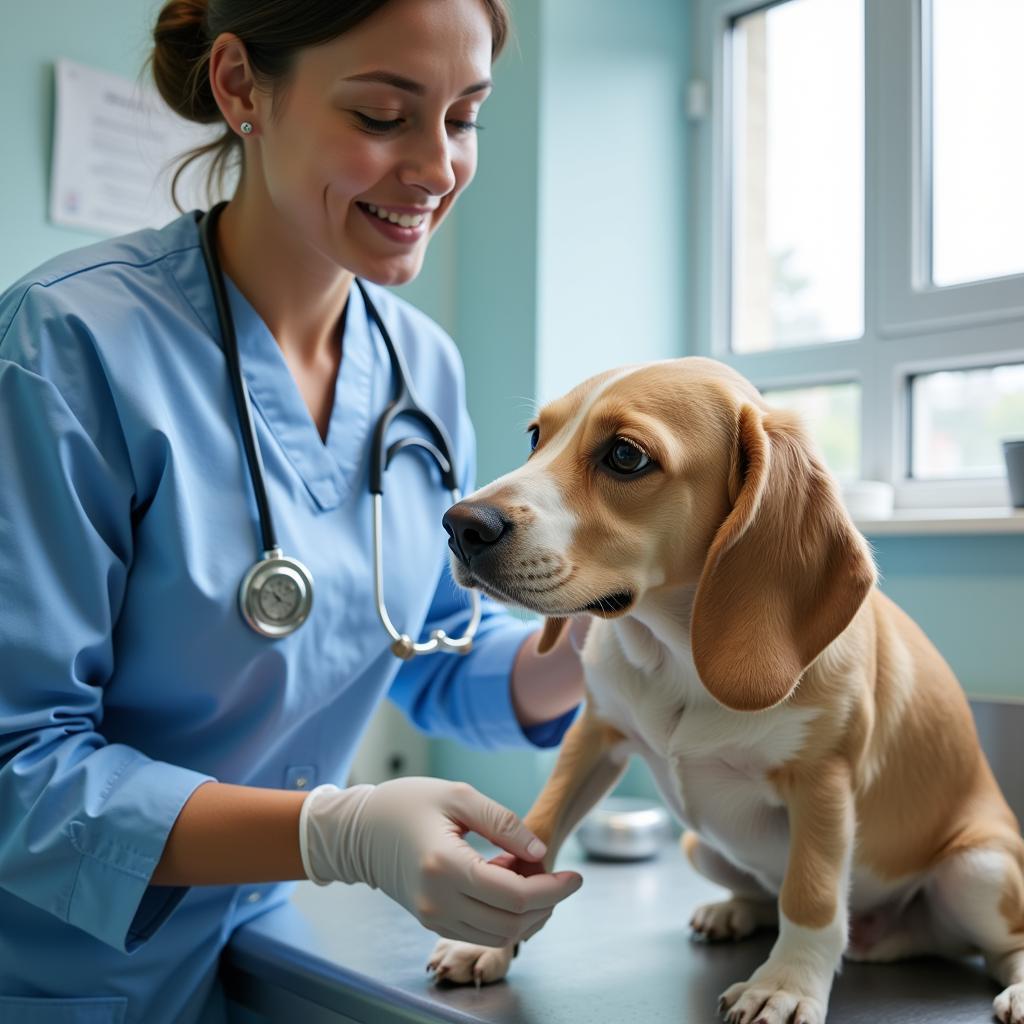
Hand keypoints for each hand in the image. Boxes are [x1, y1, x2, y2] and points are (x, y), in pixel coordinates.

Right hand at [299, 778, 581, 945]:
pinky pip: (480, 930)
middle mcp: (437, 901)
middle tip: (561, 878)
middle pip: (511, 923)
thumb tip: (541, 852)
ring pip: (497, 934)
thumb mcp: (458, 795)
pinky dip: (504, 915)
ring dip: (527, 914)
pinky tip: (507, 883)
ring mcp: (432, 917)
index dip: (552, 889)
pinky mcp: (431, 921)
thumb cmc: (408, 802)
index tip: (576, 875)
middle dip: (546, 905)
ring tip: (532, 877)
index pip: (513, 895)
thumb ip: (503, 822)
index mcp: (445, 866)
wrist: (359, 831)